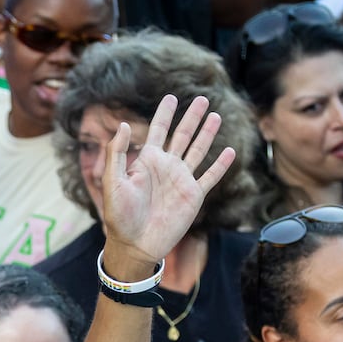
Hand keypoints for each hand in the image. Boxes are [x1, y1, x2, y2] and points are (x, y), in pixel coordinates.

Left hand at [98, 94, 234, 272]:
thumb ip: (116, 153)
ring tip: (216, 116)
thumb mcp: (112, 182)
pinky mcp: (193, 196)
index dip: (165, 113)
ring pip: (198, 151)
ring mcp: (181, 180)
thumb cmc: (119, 216)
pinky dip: (221, 165)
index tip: (171, 97)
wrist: (135, 244)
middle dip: (192, 117)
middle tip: (203, 99)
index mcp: (147, 161)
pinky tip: (230, 151)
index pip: (158, 130)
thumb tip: (122, 124)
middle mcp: (166, 167)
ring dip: (207, 134)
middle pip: (182, 135)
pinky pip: (210, 177)